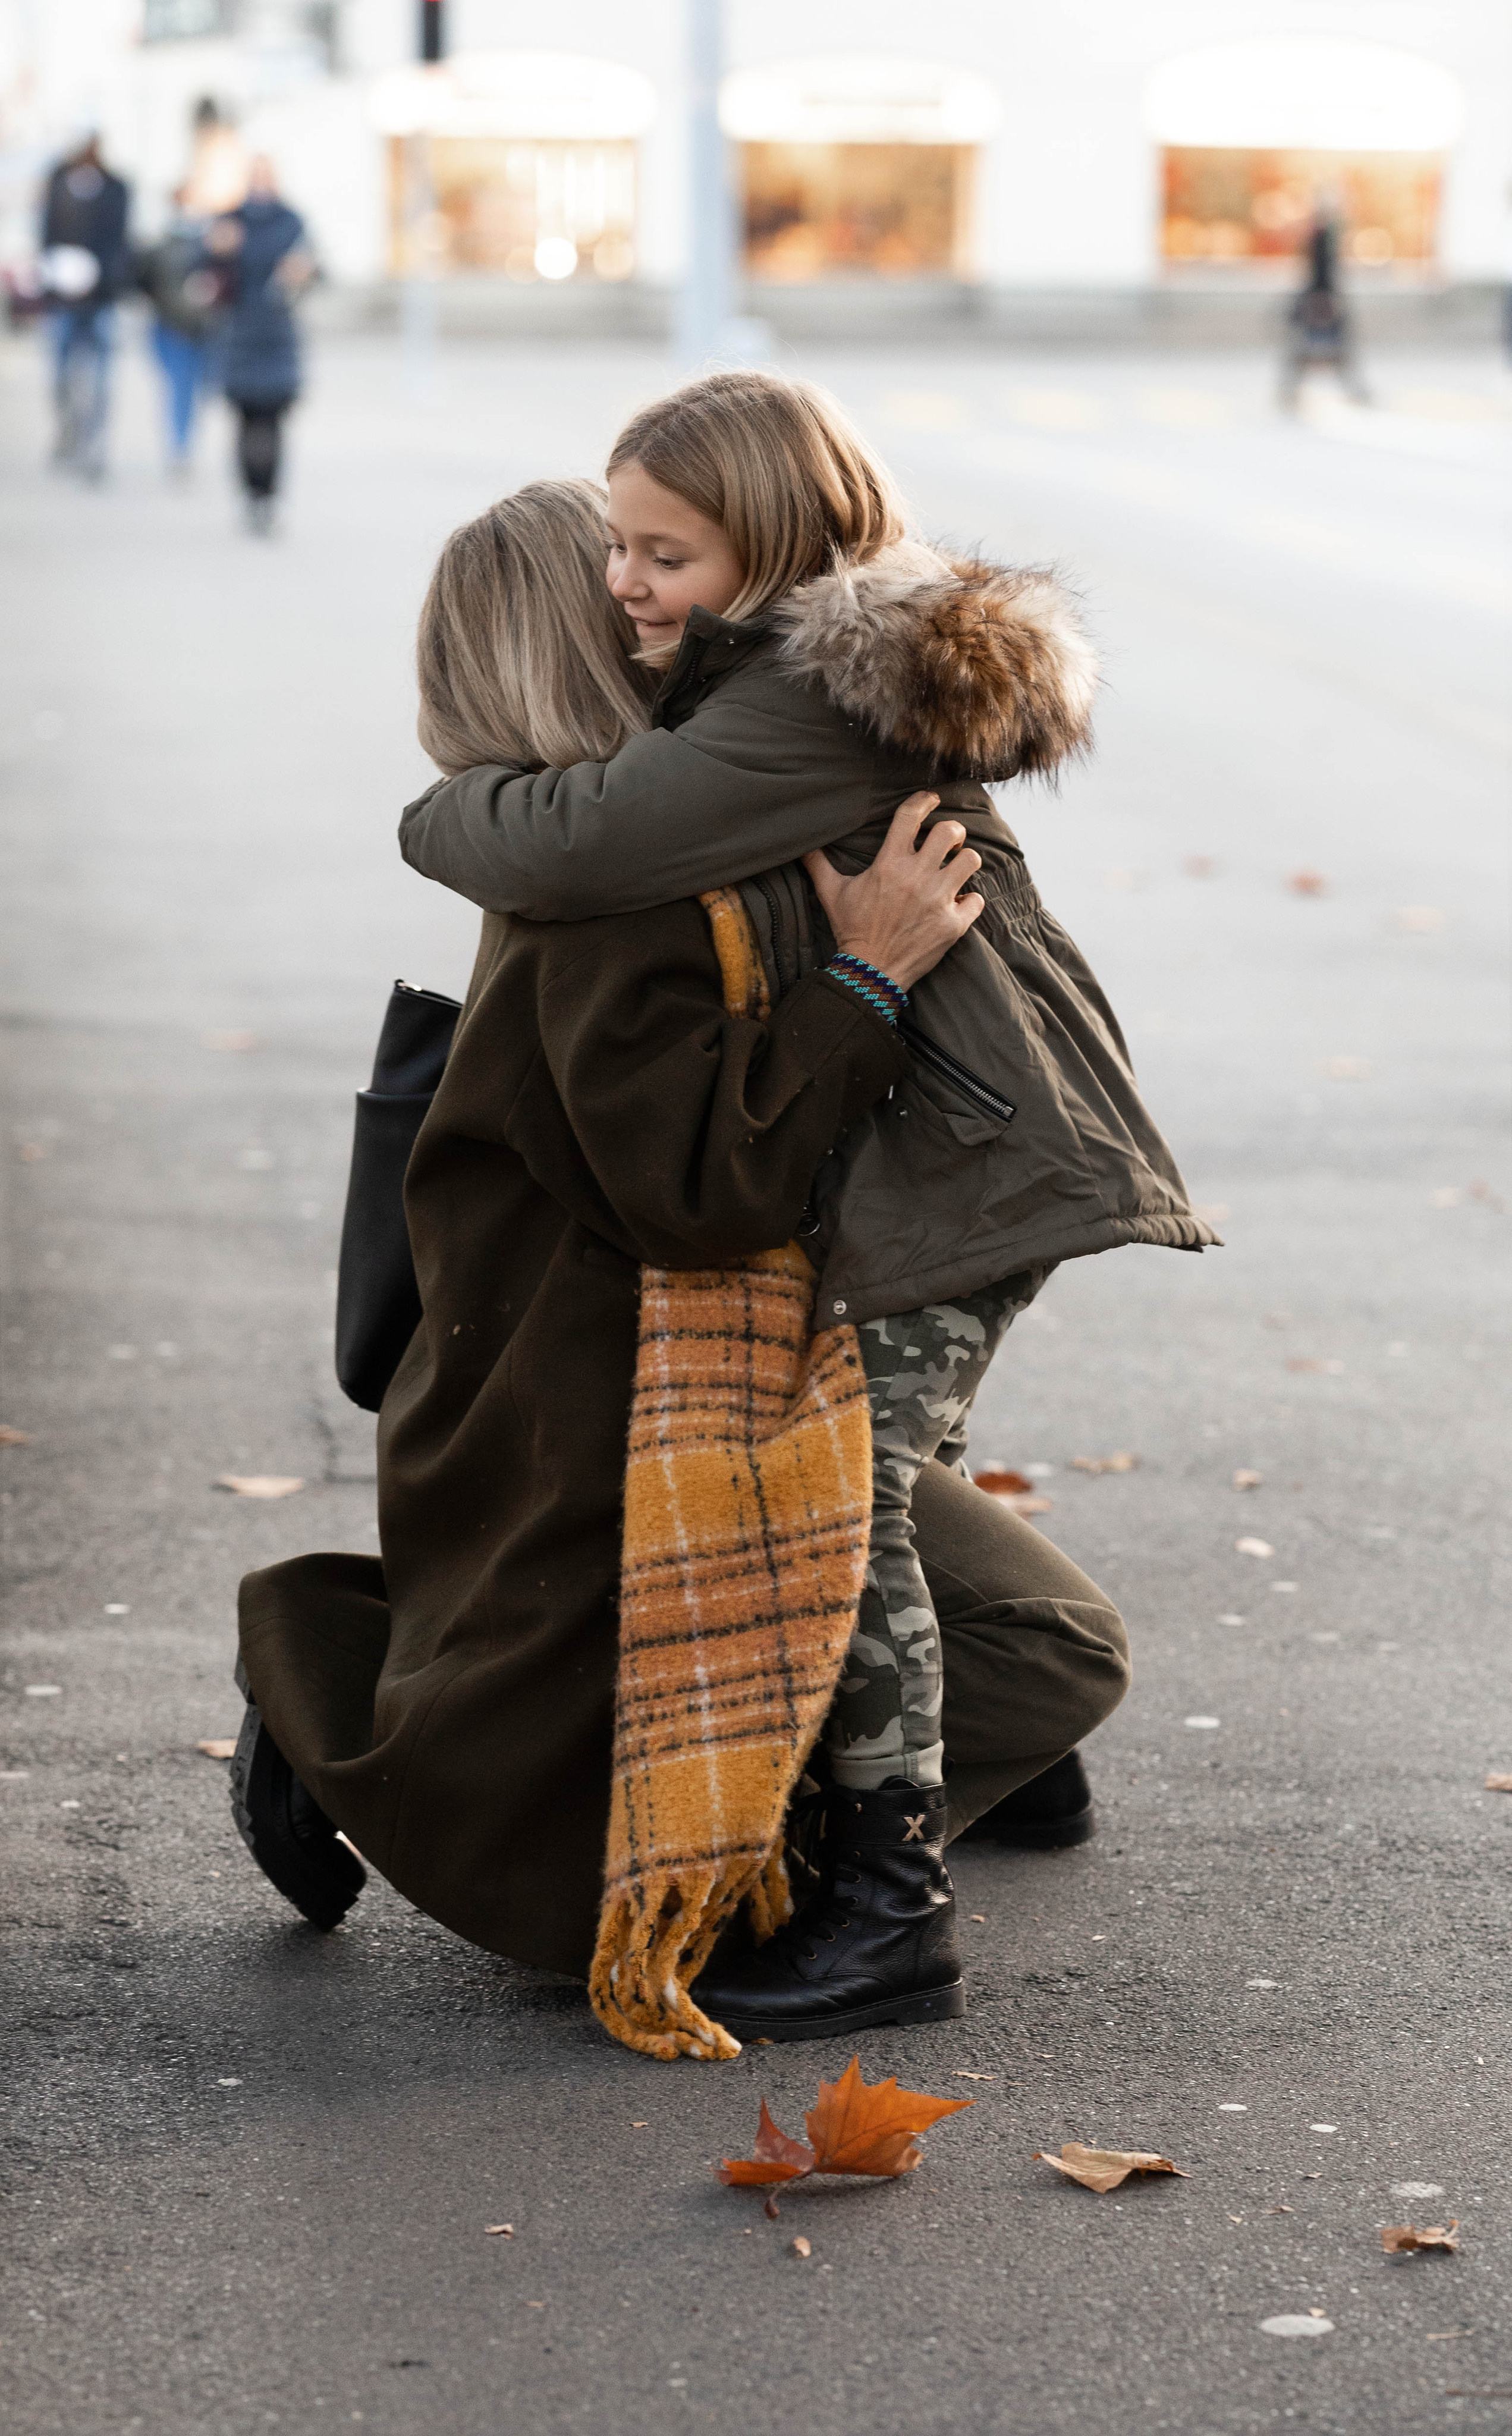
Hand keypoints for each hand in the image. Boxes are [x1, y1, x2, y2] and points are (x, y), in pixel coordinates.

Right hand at [803, 794, 983, 994]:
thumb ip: (818, 864)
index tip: (930, 799)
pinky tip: (960, 903)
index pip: (911, 815)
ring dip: (965, 862)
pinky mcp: (953, 925)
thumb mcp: (830, 894)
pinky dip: (971, 901)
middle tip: (949, 842)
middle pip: (950, 831)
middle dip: (953, 831)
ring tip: (957, 869)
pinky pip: (976, 899)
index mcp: (889, 864)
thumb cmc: (851, 931)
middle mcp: (917, 878)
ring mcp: (938, 901)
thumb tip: (802, 845)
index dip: (924, 800)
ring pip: (971, 860)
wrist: (869, 973)